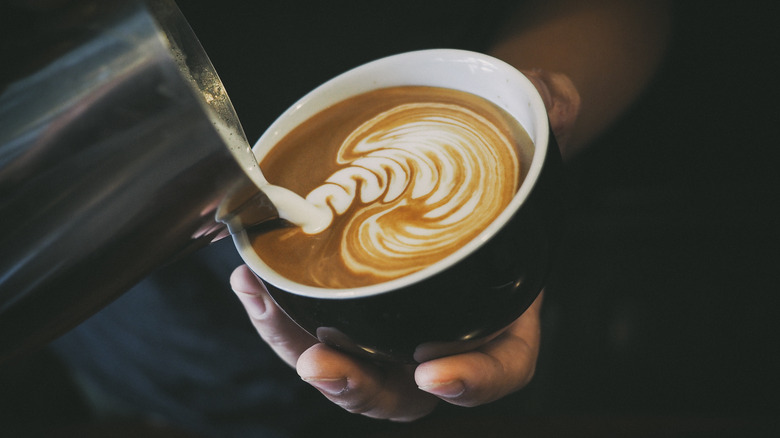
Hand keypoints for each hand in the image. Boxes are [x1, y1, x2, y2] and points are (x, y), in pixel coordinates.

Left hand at [229, 70, 576, 422]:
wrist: (460, 174)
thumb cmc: (499, 177)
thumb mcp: (529, 146)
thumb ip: (547, 124)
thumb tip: (555, 100)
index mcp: (501, 314)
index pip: (501, 366)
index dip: (472, 381)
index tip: (432, 371)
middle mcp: (444, 334)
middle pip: (405, 391)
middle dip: (360, 386)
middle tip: (323, 363)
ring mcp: (393, 329)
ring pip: (350, 369)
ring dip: (299, 350)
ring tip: (263, 304)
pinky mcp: (350, 311)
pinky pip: (313, 333)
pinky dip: (280, 316)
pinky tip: (251, 281)